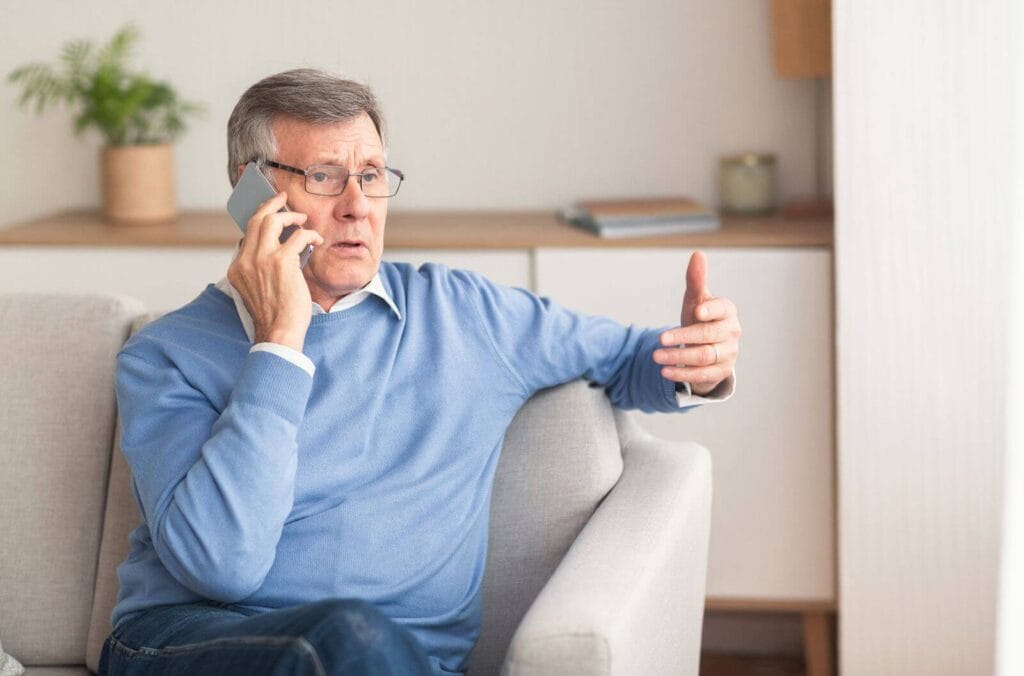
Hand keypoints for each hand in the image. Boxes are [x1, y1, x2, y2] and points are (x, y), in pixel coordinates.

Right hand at [226, 191, 323, 351]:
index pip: (247, 234)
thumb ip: (261, 268)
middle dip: (270, 204)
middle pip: (256, 220)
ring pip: (272, 220)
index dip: (260, 219)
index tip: (271, 211)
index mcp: (237, 268)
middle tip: (283, 198)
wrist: (279, 332)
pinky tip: (317, 240)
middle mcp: (245, 260)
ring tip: (302, 219)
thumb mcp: (258, 289)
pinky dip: (310, 234)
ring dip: (290, 215)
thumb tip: (281, 247)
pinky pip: (298, 236)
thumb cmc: (275, 315)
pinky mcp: (281, 261)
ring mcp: (261, 259)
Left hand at [653, 250, 740, 395]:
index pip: (723, 309)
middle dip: (683, 337)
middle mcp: (732, 332)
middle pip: (708, 335)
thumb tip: (698, 254)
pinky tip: (664, 371)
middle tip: (660, 338)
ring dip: (678, 357)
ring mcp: (729, 354)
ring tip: (656, 356)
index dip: (711, 310)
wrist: (706, 347)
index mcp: (727, 311)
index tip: (697, 310)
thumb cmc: (700, 318)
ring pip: (703, 357)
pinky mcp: (721, 372)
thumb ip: (696, 280)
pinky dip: (682, 374)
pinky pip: (702, 376)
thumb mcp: (695, 300)